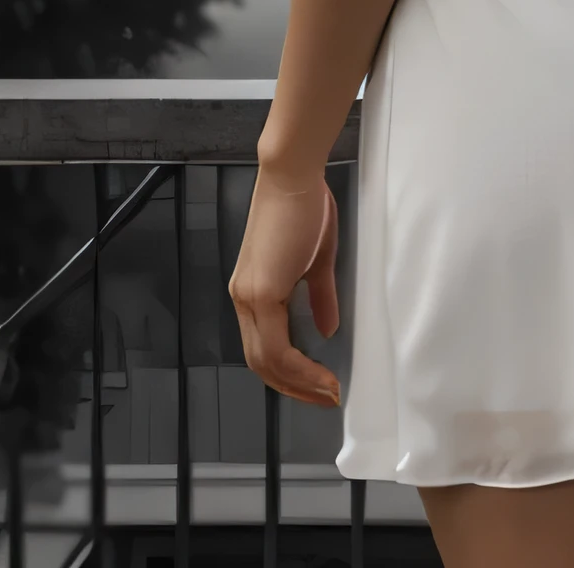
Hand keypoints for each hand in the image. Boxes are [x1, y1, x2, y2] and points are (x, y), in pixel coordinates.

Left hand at [227, 165, 342, 406]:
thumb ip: (318, 298)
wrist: (292, 176)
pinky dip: (300, 368)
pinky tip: (322, 374)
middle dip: (295, 388)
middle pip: (262, 363)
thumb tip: (326, 330)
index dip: (291, 374)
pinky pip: (277, 346)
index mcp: (253, 291)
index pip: (265, 348)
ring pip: (267, 361)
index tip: (322, 386)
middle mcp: (244, 298)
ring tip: (329, 393)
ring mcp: (249, 296)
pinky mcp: (261, 292)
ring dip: (300, 384)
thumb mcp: (316, 262)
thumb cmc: (304, 208)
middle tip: (326, 398)